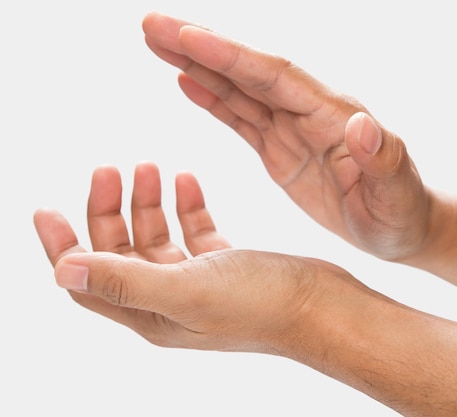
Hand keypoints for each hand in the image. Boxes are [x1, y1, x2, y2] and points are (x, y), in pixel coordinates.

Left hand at [33, 162, 342, 352]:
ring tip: (150, 165)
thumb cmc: (260, 305)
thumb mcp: (186, 290)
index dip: (61, 246)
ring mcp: (198, 282)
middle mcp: (168, 299)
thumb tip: (59, 270)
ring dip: (147, 202)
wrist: (322, 307)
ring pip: (156, 237)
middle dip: (109, 208)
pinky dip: (185, 205)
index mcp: (150, 311)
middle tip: (111, 167)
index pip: (88, 280)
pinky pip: (194, 231)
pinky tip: (186, 180)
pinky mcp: (225, 265)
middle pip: (120, 251)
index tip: (45, 207)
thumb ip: (123, 280)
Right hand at [142, 12, 432, 261]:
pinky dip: (212, 98)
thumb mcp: (397, 193)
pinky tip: (186, 81)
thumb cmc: (402, 213)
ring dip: (197, 64)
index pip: (276, 77)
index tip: (188, 36)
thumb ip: (383, 158)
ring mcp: (293, 128)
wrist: (401, 225)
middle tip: (152, 23)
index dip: (231, 57)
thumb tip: (363, 124)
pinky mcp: (282, 148)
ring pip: (238, 88)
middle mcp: (309, 112)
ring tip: (155, 41)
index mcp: (333, 116)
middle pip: (248, 71)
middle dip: (200, 46)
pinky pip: (241, 117)